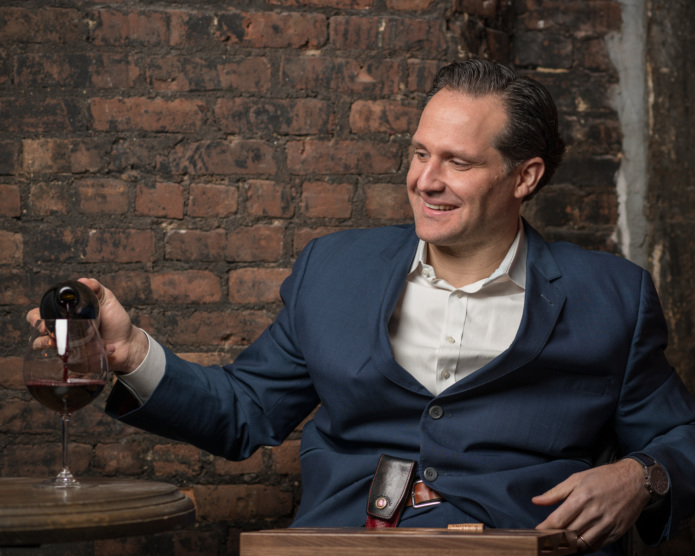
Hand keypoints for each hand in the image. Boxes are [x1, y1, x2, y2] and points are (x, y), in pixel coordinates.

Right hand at [26, 278, 148, 374]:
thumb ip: (96, 288)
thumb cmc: (115, 320)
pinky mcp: (75, 361)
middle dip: (37, 328)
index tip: (41, 320)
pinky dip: (84, 356)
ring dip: (45, 344)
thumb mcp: (107, 300)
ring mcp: (66, 347)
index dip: (36, 316)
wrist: (129, 342)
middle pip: (37, 330)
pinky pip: (70, 362)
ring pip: (45, 348)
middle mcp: (62, 331)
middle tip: (46, 329)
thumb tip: (83, 281)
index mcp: (67, 315)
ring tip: (56, 343)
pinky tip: (104, 348)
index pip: (42, 313)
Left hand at [533, 458, 650, 551]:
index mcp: (582, 497)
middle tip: (547, 538)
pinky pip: (597, 546)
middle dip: (555, 537)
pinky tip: (578, 542)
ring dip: (569, 545)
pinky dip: (585, 547)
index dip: (545, 528)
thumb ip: (555, 493)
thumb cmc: (603, 477)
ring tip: (561, 542)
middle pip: (568, 533)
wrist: (635, 480)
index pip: (558, 519)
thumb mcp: (577, 479)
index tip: (537, 532)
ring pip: (582, 543)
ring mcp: (607, 524)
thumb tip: (536, 501)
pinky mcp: (616, 532)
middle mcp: (594, 512)